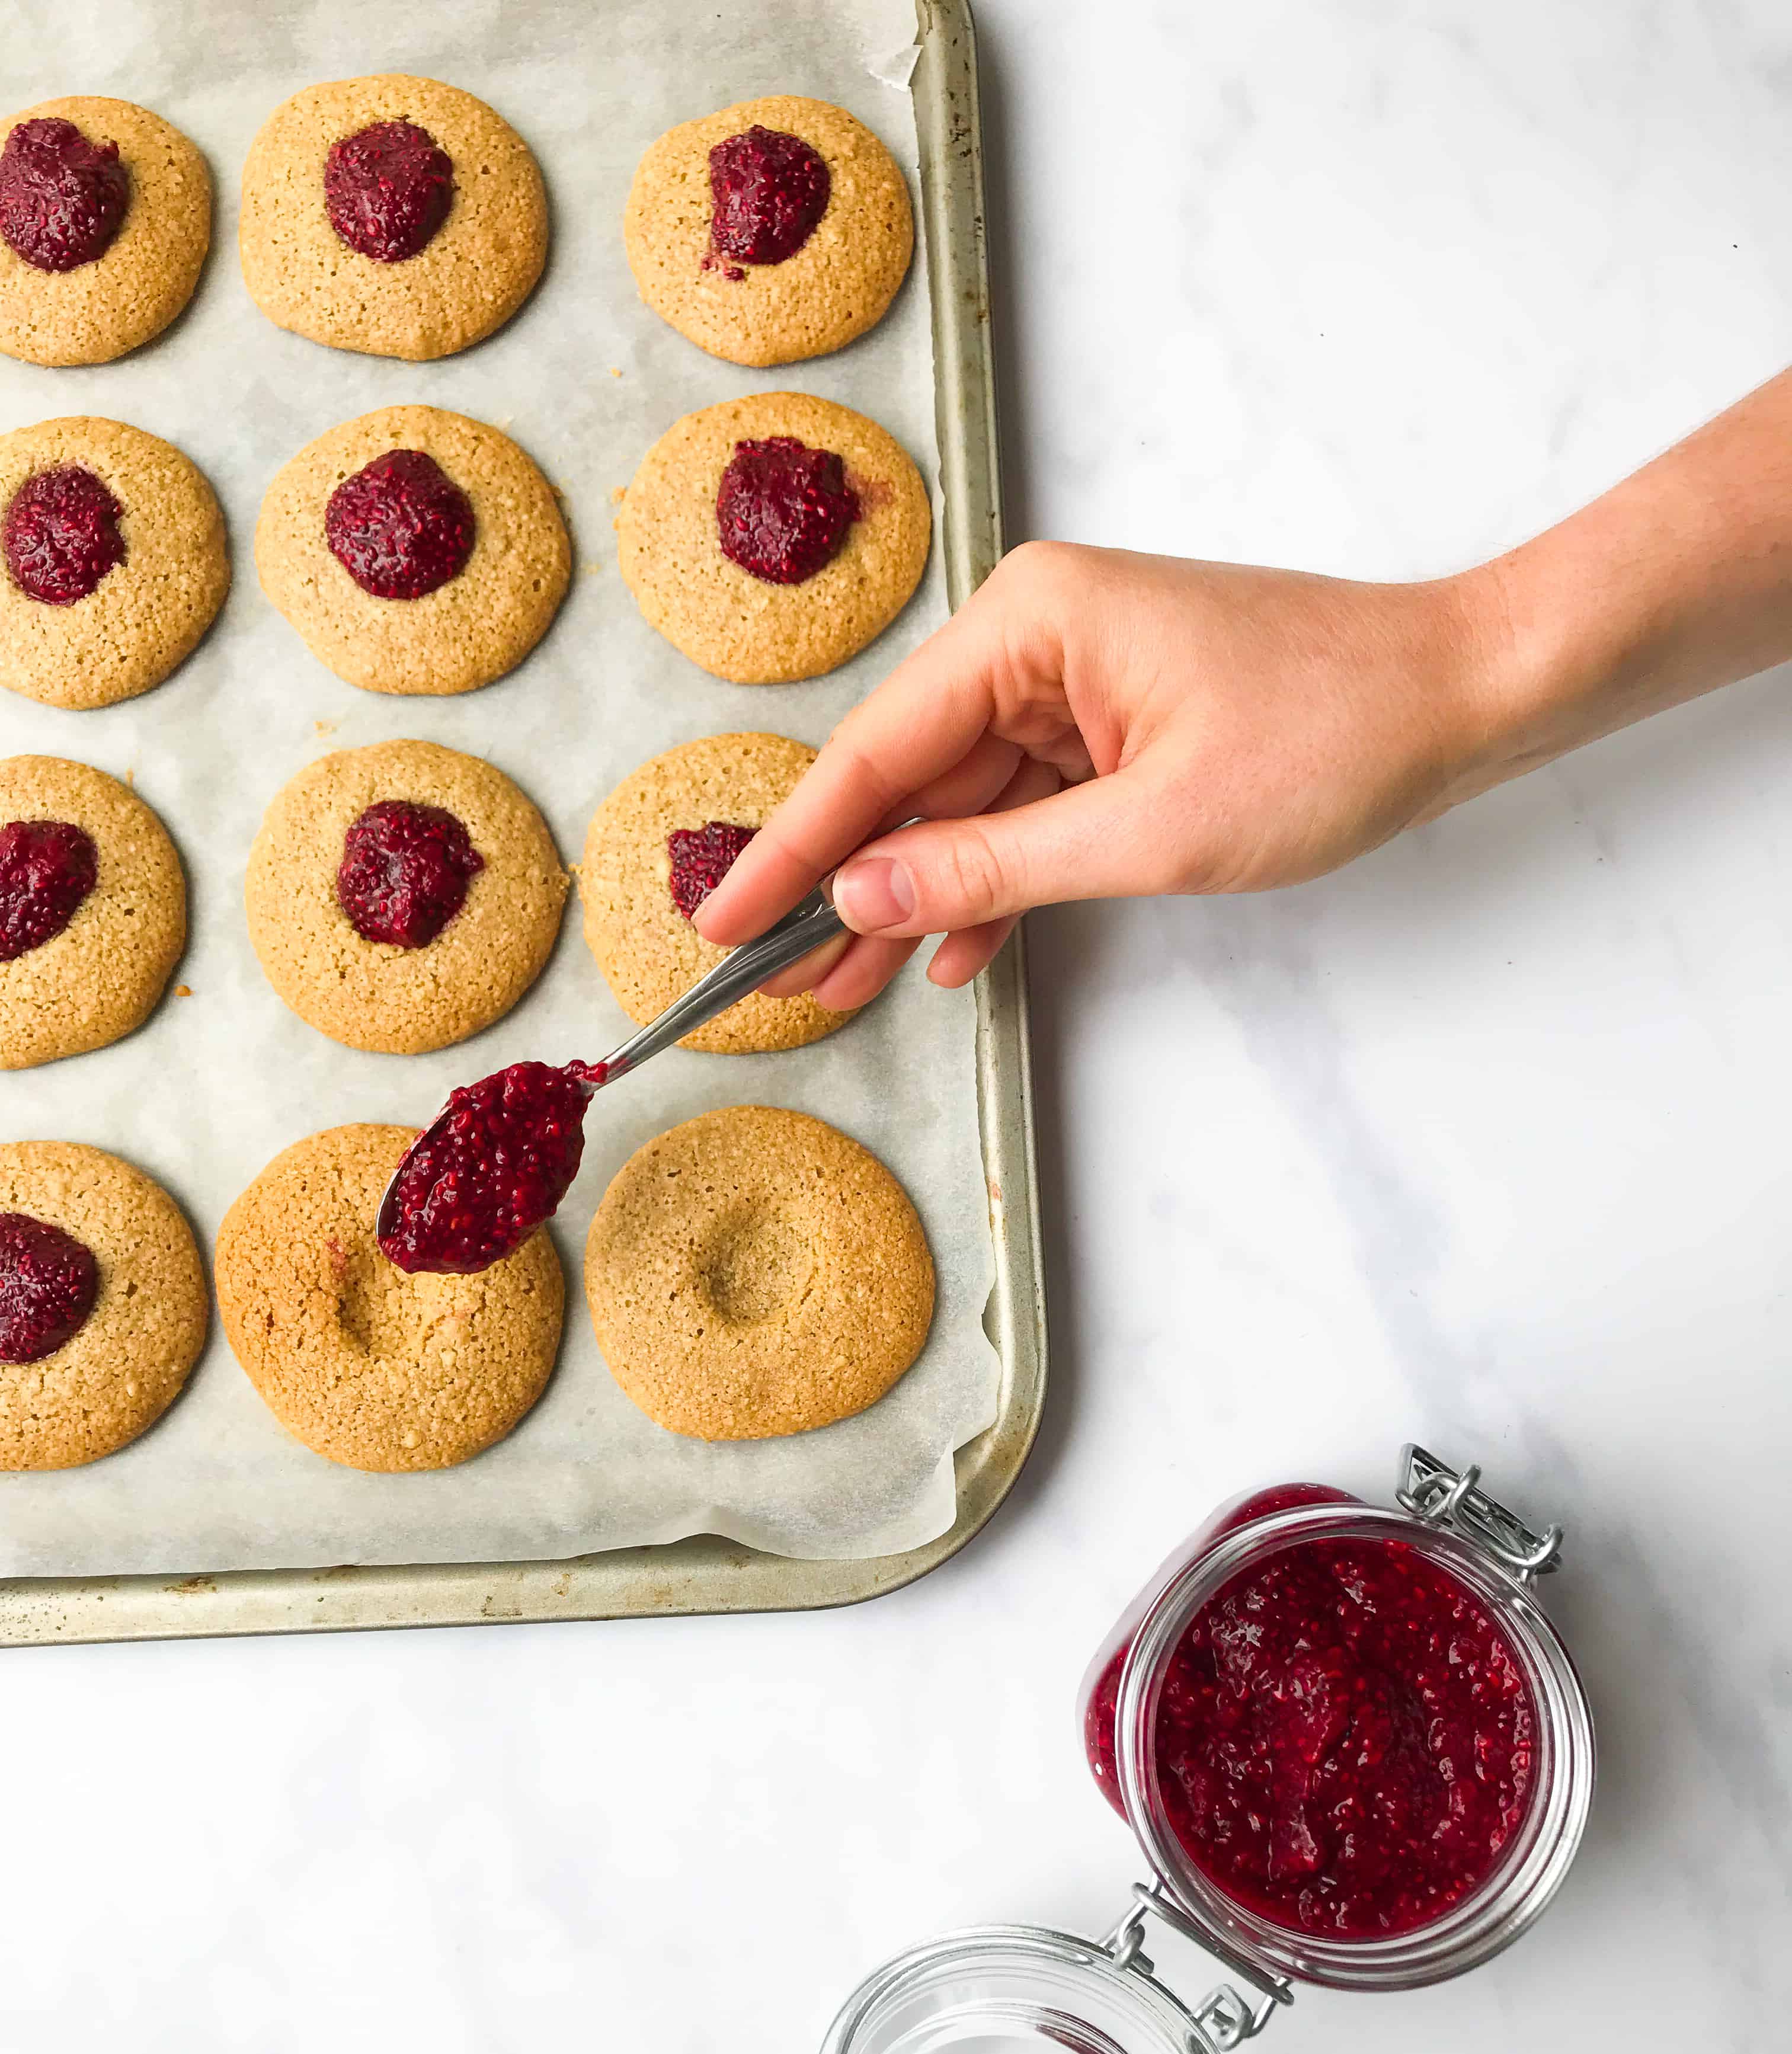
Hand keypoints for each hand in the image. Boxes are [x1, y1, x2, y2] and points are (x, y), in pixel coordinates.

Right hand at [690, 540, 1505, 1007]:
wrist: (1460, 696)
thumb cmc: (1331, 732)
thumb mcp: (1148, 829)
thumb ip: (994, 868)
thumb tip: (865, 900)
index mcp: (1029, 622)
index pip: (875, 753)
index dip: (790, 851)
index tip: (720, 921)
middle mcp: (1035, 637)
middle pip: (903, 780)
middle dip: (840, 889)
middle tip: (764, 980)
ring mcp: (1073, 682)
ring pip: (956, 806)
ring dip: (910, 901)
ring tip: (836, 992)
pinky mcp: (1110, 727)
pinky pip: (1020, 811)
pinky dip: (989, 885)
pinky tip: (948, 957)